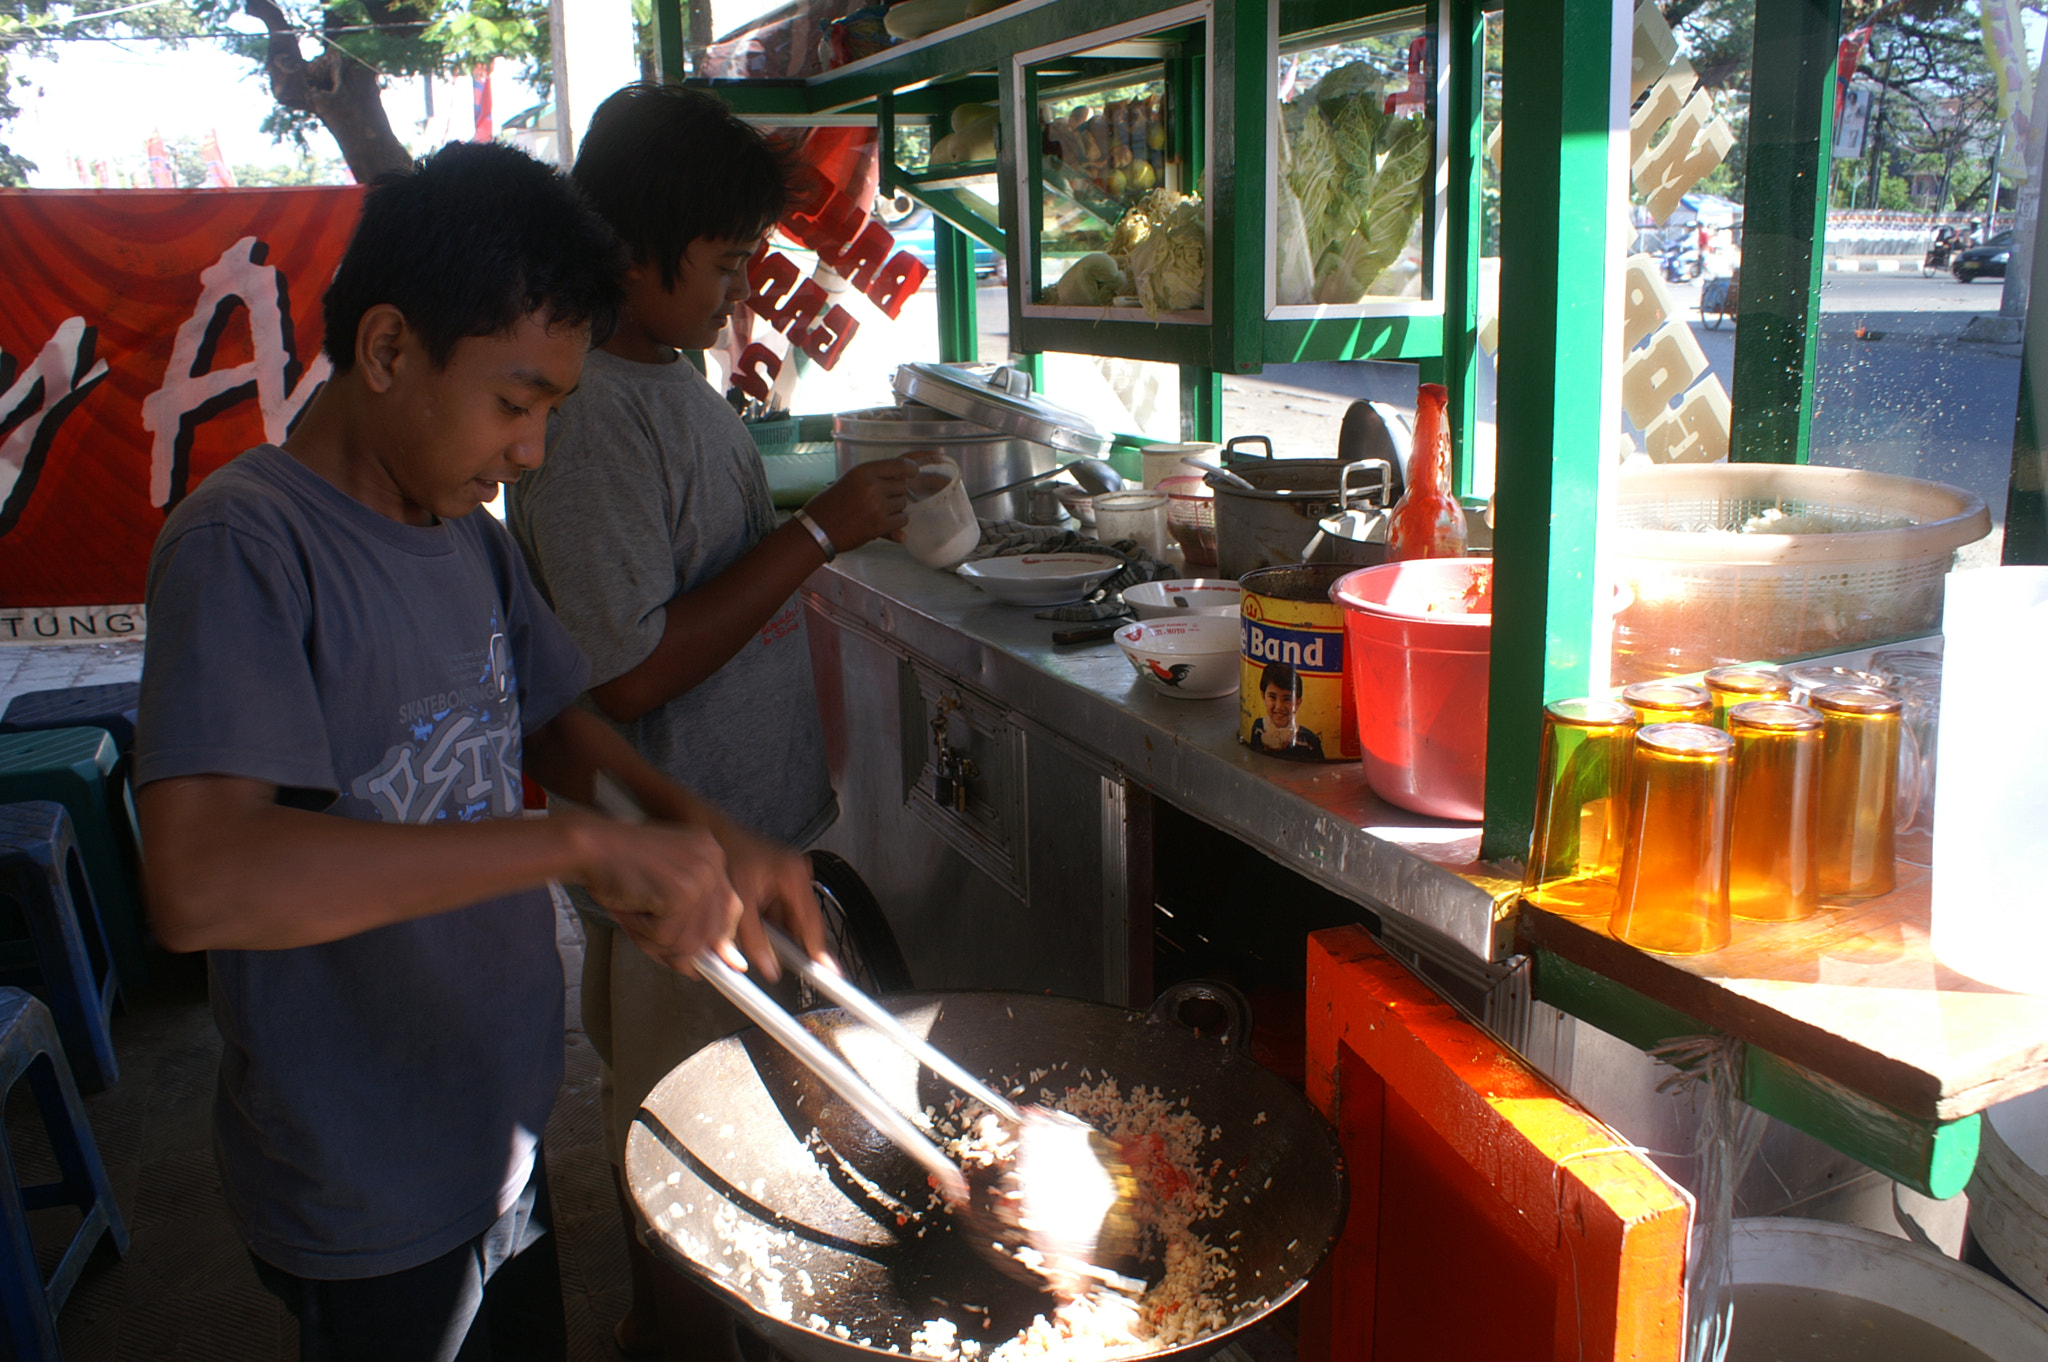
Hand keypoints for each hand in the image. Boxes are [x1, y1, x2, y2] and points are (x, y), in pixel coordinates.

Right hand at [565, 812, 744, 974]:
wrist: (588, 847)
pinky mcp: (680, 891)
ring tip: (634, 920)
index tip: (708, 958)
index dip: (716, 938)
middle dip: (684, 948)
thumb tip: (715, 963)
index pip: (730, 908)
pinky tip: (630, 912)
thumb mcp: (662, 891)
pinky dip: (642, 935)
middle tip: (658, 945)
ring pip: (689, 941)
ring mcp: (699, 875)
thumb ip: (691, 921)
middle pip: (715, 930)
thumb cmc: (616, 867)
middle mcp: (713, 860)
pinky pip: (666, 938)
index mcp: (711, 854)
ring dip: (656, 942)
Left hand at [715, 824, 830, 981]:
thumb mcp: (738, 901)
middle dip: (788, 942)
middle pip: (800, 922)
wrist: (707, 829)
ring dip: (775, 934)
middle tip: (787, 963)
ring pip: (787, 920)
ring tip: (754, 934)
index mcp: (793, 874)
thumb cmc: (724, 852)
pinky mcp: (775, 883)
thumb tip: (767, 965)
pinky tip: (751, 924)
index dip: (818, 949)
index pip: (812, 921)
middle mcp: (795, 874)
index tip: (827, 970)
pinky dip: (766, 924)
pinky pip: (777, 913)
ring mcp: (786, 878)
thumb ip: (753, 937)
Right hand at [803, 457, 913, 551]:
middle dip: (895, 493)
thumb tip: (907, 476)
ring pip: (903, 503)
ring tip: (875, 513)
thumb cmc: (829, 504)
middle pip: (902, 486)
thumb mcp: (849, 482)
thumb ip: (875, 479)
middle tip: (879, 501)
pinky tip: (882, 523)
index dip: (910, 469)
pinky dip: (896, 523)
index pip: (899, 465)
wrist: (816, 529)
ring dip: (894, 509)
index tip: (913, 473)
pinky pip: (902, 520)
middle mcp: (872, 486)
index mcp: (863, 471)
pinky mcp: (879, 525)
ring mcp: (877, 506)